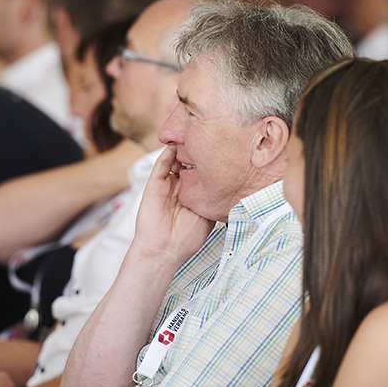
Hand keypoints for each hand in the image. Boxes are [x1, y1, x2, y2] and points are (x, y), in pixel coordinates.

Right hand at [131, 146, 213, 266]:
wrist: (164, 249)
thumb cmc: (187, 238)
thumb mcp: (208, 217)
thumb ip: (214, 201)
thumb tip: (232, 188)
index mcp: (192, 195)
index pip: (202, 173)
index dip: (211, 163)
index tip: (225, 152)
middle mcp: (180, 188)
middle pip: (189, 163)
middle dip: (199, 151)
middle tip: (211, 138)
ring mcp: (167, 185)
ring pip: (175, 160)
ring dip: (184, 149)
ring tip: (196, 136)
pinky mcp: (155, 184)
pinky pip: (162, 164)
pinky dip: (168, 153)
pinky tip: (178, 144)